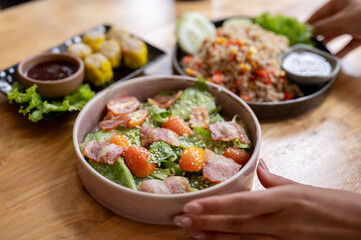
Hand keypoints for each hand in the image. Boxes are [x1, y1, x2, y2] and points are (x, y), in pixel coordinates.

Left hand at [173, 159, 360, 239]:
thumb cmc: (336, 204)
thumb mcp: (305, 187)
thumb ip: (277, 180)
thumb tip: (258, 168)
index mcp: (284, 199)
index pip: (241, 203)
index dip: (214, 206)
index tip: (190, 206)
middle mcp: (281, 222)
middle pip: (236, 224)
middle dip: (205, 223)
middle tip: (179, 221)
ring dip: (216, 237)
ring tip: (192, 235)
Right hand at [307, 0, 360, 57]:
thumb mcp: (340, 22)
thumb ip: (322, 27)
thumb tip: (306, 32)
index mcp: (340, 2)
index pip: (319, 13)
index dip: (308, 23)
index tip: (297, 34)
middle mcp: (346, 11)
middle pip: (327, 25)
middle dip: (316, 35)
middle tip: (305, 45)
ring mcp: (354, 23)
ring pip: (336, 35)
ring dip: (327, 44)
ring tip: (316, 53)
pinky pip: (348, 43)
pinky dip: (341, 51)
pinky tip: (333, 58)